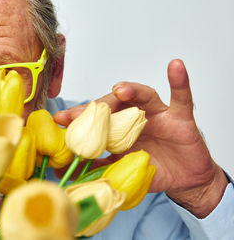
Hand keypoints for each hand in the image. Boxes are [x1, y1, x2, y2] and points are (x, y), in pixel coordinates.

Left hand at [54, 59, 227, 217]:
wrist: (185, 179)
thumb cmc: (154, 169)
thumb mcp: (121, 169)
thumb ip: (97, 166)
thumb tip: (66, 169)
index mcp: (119, 127)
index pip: (97, 118)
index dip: (79, 118)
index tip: (60, 119)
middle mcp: (136, 115)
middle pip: (115, 104)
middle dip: (97, 107)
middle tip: (80, 112)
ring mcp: (158, 114)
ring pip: (143, 96)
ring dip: (132, 90)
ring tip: (120, 90)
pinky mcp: (181, 117)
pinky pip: (182, 97)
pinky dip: (179, 81)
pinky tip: (175, 66)